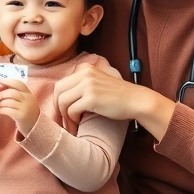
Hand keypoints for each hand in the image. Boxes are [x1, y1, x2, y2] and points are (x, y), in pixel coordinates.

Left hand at [0, 79, 39, 135]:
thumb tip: (1, 85)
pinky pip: (8, 110)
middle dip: (2, 94)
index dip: (7, 81)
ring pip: (9, 101)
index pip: (18, 83)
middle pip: (12, 92)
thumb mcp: (25, 100)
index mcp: (29, 94)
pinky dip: (2, 110)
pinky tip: (1, 111)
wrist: (35, 126)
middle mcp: (28, 99)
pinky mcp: (21, 116)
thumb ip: (16, 93)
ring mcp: (25, 108)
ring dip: (1, 103)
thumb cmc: (26, 111)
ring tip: (1, 105)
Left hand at [53, 57, 174, 138]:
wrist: (136, 101)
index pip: (61, 84)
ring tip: (71, 124)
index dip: (58, 100)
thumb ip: (81, 84)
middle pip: (58, 91)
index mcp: (85, 69)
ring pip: (63, 101)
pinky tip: (79, 122)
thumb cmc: (117, 96)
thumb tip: (61, 98)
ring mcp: (88, 85)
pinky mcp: (91, 97)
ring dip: (65, 116)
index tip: (61, 113)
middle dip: (57, 108)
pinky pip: (72, 110)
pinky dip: (73, 119)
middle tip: (62, 121)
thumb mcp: (97, 82)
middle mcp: (85, 74)